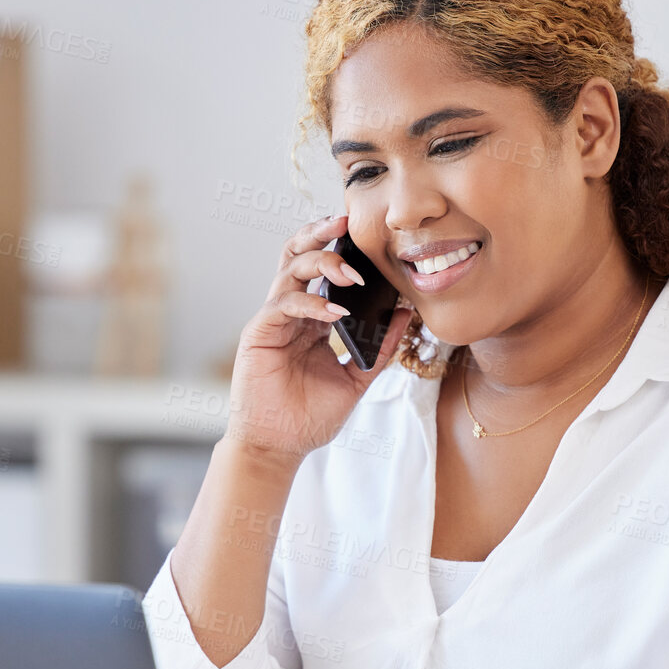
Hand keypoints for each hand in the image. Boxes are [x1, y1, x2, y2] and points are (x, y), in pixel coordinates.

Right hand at [225, 216, 413, 464]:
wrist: (280, 447)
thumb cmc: (309, 417)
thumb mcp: (356, 379)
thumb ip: (379, 347)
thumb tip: (408, 315)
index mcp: (311, 318)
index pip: (321, 268)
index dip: (341, 247)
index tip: (370, 236)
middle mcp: (290, 312)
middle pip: (298, 254)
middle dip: (320, 232)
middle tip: (346, 221)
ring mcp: (272, 320)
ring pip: (289, 269)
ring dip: (321, 262)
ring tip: (351, 272)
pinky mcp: (259, 333)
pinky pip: (283, 304)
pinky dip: (310, 302)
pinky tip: (335, 312)